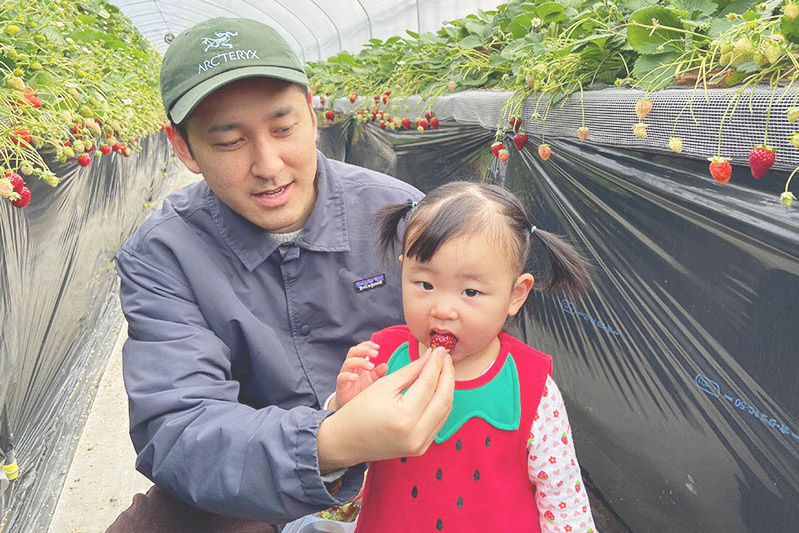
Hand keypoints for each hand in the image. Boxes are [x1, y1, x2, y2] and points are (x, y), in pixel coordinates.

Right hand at [317, 346, 454, 471]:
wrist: (345, 441)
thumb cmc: (358, 411)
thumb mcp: (383, 386)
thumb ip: (410, 371)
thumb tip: (430, 357)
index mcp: (404, 416)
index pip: (428, 384)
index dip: (435, 364)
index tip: (438, 350)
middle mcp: (416, 433)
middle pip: (443, 398)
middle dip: (447, 375)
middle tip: (445, 358)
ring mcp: (420, 444)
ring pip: (445, 411)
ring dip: (447, 388)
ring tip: (443, 370)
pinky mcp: (421, 448)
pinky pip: (439, 421)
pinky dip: (441, 403)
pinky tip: (438, 389)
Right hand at [332, 341, 387, 409]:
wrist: (349, 406)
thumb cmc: (361, 391)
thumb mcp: (372, 381)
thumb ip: (378, 373)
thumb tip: (386, 366)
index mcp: (359, 363)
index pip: (360, 349)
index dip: (367, 345)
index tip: (378, 347)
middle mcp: (351, 367)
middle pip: (353, 352)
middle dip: (364, 350)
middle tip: (376, 353)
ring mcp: (345, 375)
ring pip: (348, 363)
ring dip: (360, 362)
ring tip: (371, 366)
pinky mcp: (341, 386)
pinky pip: (342, 378)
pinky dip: (349, 376)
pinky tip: (356, 377)